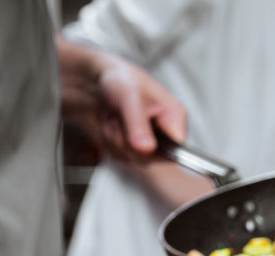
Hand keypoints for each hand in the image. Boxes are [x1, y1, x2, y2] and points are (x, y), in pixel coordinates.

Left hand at [57, 36, 185, 160]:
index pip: (174, 149)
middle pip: (149, 158)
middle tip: (119, 119)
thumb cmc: (120, 79)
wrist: (99, 80)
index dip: (154, 151)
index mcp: (173, 116)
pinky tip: (111, 123)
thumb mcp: (129, 97)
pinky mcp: (134, 147)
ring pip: (132, 158)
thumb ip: (138, 125)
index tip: (136, 141)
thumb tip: (147, 149)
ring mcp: (148, 141)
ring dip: (115, 139)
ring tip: (114, 117)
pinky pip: (120, 156)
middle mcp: (164, 131)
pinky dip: (109, 141)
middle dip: (127, 142)